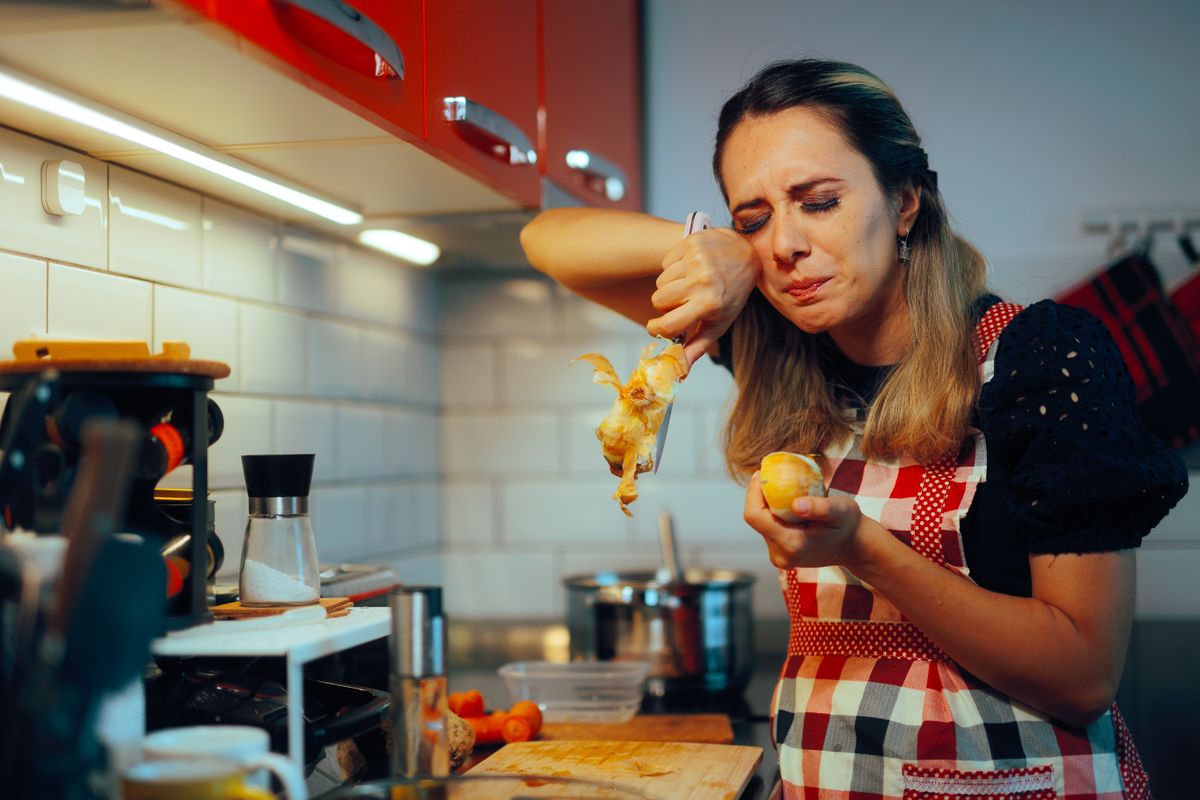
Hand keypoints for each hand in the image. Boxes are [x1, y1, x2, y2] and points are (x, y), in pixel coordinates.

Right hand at [646, 227, 758, 364]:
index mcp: (709, 304)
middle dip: (667, 304)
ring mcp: (695, 260)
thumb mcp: (719, 322)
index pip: (668, 324)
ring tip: (691, 282)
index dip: (656, 329)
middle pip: (658, 301)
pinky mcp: (690, 243)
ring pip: (660, 282)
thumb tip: (679, 373)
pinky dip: (673, 267)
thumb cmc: (731, 294)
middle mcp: (702, 281)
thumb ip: (697, 347)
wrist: (746, 254)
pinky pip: (665, 263)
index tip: (655, 328)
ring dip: (671, 285)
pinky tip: (691, 266)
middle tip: (684, 301)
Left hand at [744, 471, 875, 569]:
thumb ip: (821, 508)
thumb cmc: (848, 525)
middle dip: (760, 495)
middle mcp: (780, 555)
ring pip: (760, 522)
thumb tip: (797, 505)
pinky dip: (773, 511)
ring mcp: (779, 557)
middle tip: (771, 474)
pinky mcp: (779, 553)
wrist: (854, 546)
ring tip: (779, 485)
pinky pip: (767, 527)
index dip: (753, 492)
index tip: (761, 473)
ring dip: (767, 503)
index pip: (755, 516)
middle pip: (756, 518)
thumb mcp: (841, 511)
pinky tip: (784, 500)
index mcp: (791, 545)